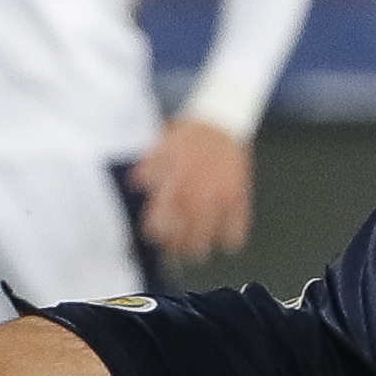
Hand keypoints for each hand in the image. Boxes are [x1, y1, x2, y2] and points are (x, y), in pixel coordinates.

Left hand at [130, 116, 252, 266]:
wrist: (222, 120)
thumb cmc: (188, 136)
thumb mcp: (162, 145)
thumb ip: (149, 166)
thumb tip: (135, 183)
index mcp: (180, 173)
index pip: (167, 207)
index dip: (159, 226)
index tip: (154, 237)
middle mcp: (201, 184)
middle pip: (189, 223)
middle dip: (180, 243)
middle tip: (174, 255)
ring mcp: (222, 189)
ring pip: (214, 226)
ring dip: (204, 244)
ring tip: (197, 254)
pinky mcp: (240, 191)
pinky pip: (240, 218)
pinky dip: (234, 234)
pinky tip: (228, 244)